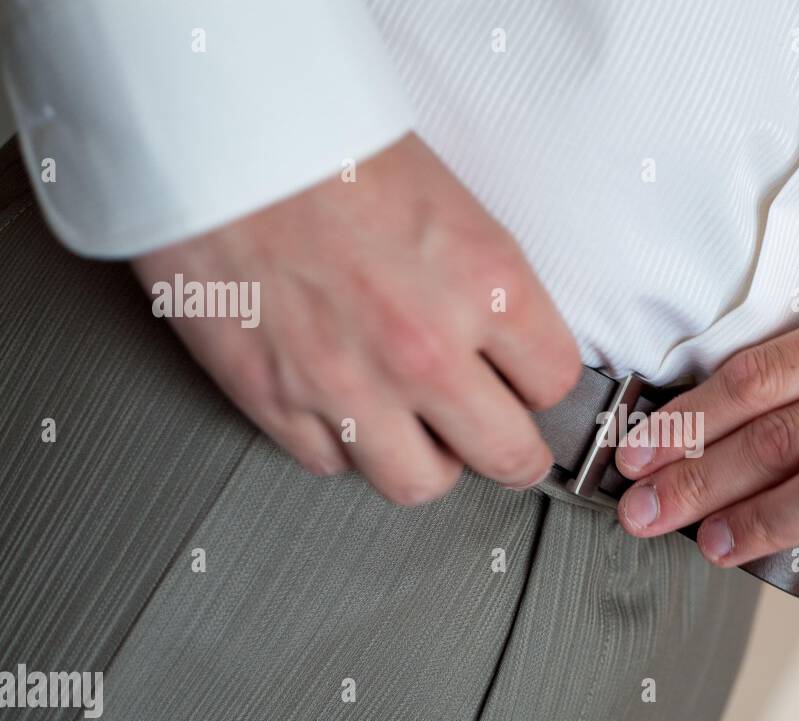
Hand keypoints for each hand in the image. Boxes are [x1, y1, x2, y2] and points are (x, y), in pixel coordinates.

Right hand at [133, 133, 580, 504]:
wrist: (212, 129)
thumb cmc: (320, 139)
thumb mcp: (446, 197)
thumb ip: (485, 280)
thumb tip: (507, 337)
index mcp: (482, 281)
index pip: (556, 381)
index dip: (542, 384)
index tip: (530, 383)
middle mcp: (425, 346)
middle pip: (508, 455)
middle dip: (513, 452)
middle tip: (504, 443)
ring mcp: (350, 384)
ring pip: (420, 482)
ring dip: (427, 462)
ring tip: (420, 435)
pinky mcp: (276, 400)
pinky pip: (331, 464)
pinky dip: (342, 446)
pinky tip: (343, 409)